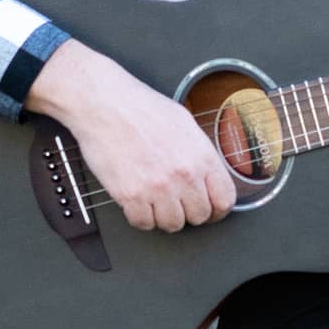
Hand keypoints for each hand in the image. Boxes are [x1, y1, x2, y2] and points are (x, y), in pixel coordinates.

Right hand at [24, 39, 237, 230]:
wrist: (104, 103)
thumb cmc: (139, 107)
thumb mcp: (184, 123)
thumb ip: (199, 153)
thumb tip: (208, 175)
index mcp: (201, 156)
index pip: (224, 200)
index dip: (218, 210)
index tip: (211, 210)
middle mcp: (183, 175)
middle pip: (200, 216)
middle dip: (190, 212)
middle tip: (178, 203)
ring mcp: (157, 188)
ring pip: (173, 225)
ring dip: (165, 217)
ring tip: (156, 202)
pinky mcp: (131, 195)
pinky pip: (143, 223)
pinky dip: (140, 217)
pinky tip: (138, 203)